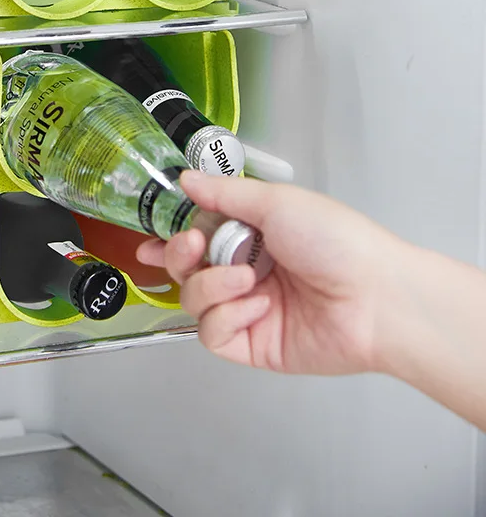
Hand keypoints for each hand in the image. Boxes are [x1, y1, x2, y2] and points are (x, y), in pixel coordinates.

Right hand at [137, 170, 407, 374]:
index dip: (168, 237)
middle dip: (179, 255)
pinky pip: (212, 333)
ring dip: (212, 285)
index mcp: (250, 235)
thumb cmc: (332, 239)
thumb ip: (223, 193)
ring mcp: (245, 309)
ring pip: (193, 299)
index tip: (147, 239)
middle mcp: (243, 270)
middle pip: (184, 268)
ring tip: (247, 279)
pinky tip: (258, 307)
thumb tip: (184, 178)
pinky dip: (228, 316)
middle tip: (194, 246)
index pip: (195, 235)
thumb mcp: (276, 202)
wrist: (376, 298)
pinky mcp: (250, 344)